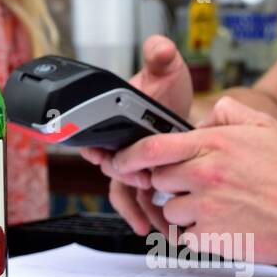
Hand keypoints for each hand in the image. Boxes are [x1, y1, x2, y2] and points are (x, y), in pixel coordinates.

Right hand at [80, 35, 192, 230]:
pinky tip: (164, 229)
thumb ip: (160, 56)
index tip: (106, 156)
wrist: (180, 108)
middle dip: (126, 179)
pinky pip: (144, 203)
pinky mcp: (150, 180)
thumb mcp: (165, 69)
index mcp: (115, 121)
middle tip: (144, 183)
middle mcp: (119, 147)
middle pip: (114, 170)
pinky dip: (151, 216)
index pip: (97, 139)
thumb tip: (159, 47)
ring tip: (154, 225)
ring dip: (139, 210)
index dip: (99, 149)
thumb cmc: (165, 88)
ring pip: (128, 193)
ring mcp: (134, 166)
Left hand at [105, 97, 276, 263]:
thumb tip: (205, 116)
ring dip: (184, 210)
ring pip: (170, 210)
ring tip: (216, 206)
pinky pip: (186, 236)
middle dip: (170, 183)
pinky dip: (197, 234)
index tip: (120, 160)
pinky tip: (222, 224)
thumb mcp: (264, 127)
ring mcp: (206, 209)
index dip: (130, 155)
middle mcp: (205, 176)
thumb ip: (229, 113)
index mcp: (213, 146)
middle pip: (158, 180)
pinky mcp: (212, 238)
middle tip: (196, 184)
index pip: (153, 147)